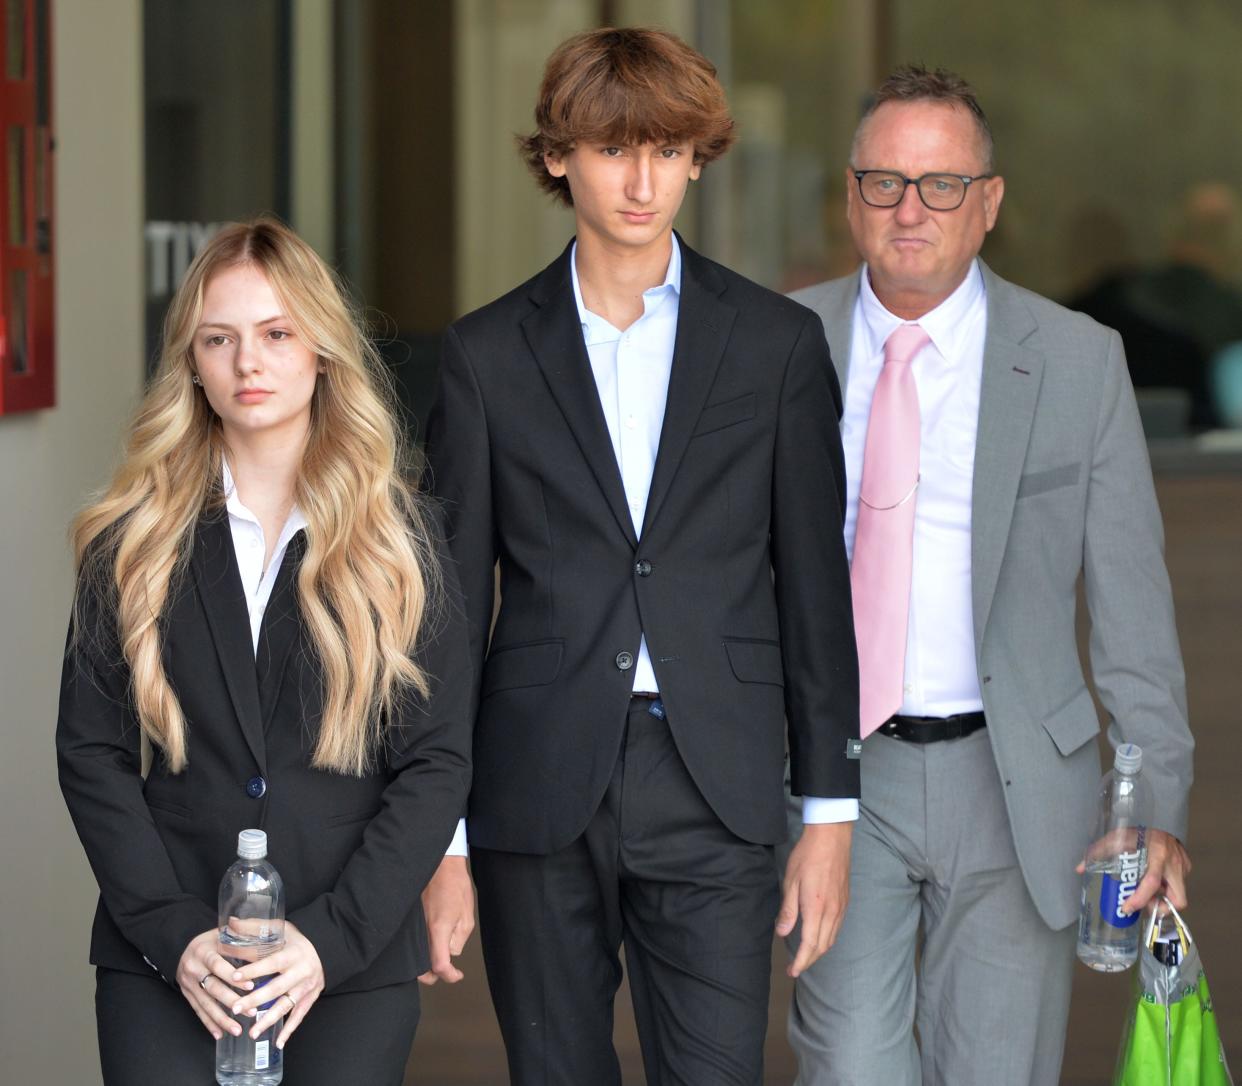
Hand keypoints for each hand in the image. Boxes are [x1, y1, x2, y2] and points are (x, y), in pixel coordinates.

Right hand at [176, 928, 253, 1039]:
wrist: (181, 947)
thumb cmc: (213, 939)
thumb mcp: (224, 934)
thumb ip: (242, 939)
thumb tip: (266, 949)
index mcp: (204, 950)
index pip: (219, 965)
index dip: (234, 977)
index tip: (251, 987)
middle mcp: (193, 968)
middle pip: (213, 988)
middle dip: (232, 1001)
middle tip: (251, 1012)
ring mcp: (188, 983)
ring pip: (206, 1003)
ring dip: (222, 1018)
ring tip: (237, 1030)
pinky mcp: (187, 994)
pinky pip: (198, 1011)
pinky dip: (209, 1023)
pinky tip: (219, 1034)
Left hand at [228, 919, 324, 1049]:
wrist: (327, 947)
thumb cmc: (297, 939)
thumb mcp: (280, 927)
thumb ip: (254, 927)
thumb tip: (230, 923)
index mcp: (293, 953)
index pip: (271, 962)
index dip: (253, 970)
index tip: (234, 977)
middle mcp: (301, 971)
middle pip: (276, 988)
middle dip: (255, 1000)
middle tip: (235, 1008)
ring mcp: (307, 986)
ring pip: (286, 1005)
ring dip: (269, 1020)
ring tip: (252, 1032)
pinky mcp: (311, 997)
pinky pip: (299, 1016)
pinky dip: (289, 1030)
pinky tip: (277, 1042)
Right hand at [418, 855, 474, 985]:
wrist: (440, 864)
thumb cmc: (455, 885)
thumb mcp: (466, 916)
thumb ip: (459, 940)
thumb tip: (451, 954)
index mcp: (438, 929)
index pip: (439, 966)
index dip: (450, 976)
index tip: (457, 974)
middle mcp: (421, 930)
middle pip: (420, 968)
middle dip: (433, 975)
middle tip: (446, 971)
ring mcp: (413, 926)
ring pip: (413, 956)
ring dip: (424, 964)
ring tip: (438, 958)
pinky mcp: (409, 921)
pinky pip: (410, 942)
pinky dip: (418, 950)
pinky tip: (428, 946)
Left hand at [776, 821, 851, 977]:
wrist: (831, 838)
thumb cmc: (807, 856)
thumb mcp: (790, 881)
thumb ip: (788, 910)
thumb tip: (781, 932)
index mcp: (816, 909)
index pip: (809, 945)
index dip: (801, 962)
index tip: (792, 972)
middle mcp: (832, 912)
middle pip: (822, 947)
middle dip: (809, 961)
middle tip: (795, 968)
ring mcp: (841, 907)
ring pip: (831, 939)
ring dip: (818, 951)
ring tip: (805, 956)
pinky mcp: (845, 901)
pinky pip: (837, 928)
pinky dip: (827, 939)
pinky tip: (818, 937)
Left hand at [1074, 828, 1190, 914]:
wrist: (1160, 816)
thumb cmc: (1138, 829)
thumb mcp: (1116, 838)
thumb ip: (1098, 852)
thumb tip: (1080, 868)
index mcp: (1157, 854)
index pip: (1151, 883)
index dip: (1139, 899)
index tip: (1127, 907)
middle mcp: (1173, 863)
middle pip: (1177, 899)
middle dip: (1160, 907)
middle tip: (1144, 904)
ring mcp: (1183, 866)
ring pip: (1178, 894)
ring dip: (1163, 897)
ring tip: (1148, 892)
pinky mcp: (1187, 866)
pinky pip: (1178, 884)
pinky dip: (1167, 887)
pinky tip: (1154, 880)